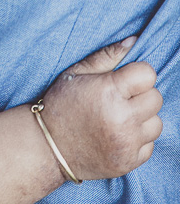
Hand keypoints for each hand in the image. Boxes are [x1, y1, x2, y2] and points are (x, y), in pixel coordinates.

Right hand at [40, 37, 162, 180]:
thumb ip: (107, 55)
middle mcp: (122, 118)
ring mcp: (127, 142)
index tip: (125, 79)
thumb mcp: (76, 73)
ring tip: (120, 117)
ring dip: (142, 118)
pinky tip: (119, 134)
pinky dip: (138, 139)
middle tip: (121, 98)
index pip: (148, 74)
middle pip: (155, 98)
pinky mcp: (129, 162)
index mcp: (109, 91)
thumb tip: (134, 40)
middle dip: (141, 95)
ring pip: (156, 122)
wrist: (47, 147)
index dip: (137, 74)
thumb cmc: (61, 104)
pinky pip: (150, 145)